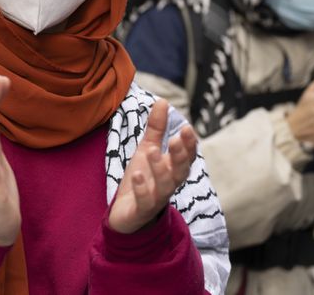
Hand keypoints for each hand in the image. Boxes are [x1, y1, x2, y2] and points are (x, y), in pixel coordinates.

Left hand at [109, 100, 196, 233]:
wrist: (125, 212)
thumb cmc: (141, 178)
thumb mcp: (147, 149)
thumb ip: (156, 128)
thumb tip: (163, 100)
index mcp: (172, 168)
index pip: (186, 156)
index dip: (188, 145)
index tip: (187, 128)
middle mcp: (168, 183)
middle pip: (180, 171)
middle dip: (180, 155)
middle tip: (178, 138)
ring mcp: (156, 198)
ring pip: (164, 186)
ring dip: (159, 169)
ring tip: (151, 151)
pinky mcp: (141, 210)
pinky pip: (144, 201)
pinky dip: (141, 189)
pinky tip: (135, 176)